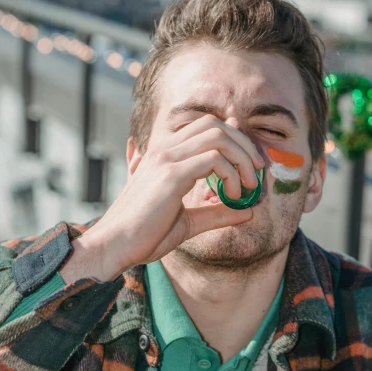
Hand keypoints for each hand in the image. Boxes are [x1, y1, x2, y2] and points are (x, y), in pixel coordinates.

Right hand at [61, 115, 264, 282]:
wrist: (115, 246)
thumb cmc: (144, 236)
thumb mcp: (189, 222)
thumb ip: (217, 213)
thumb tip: (248, 211)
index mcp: (165, 155)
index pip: (207, 127)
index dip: (234, 139)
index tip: (250, 165)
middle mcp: (165, 149)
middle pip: (216, 125)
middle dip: (244, 146)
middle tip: (256, 173)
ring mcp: (167, 158)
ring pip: (218, 136)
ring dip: (241, 158)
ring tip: (247, 187)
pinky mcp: (171, 174)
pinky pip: (213, 159)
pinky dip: (231, 175)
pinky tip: (232, 196)